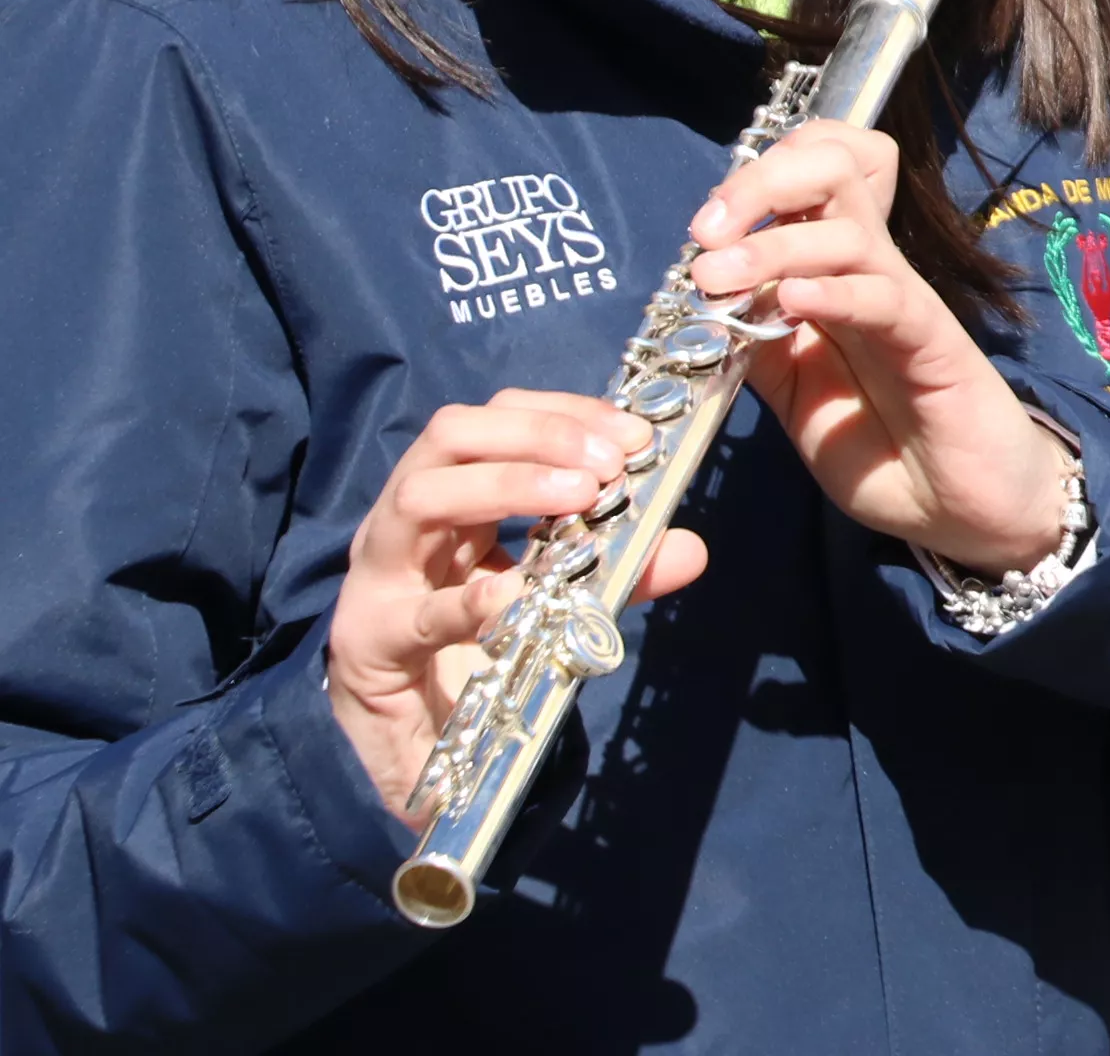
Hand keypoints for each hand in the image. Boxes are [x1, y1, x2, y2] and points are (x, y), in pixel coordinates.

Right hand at [323, 391, 707, 823]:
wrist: (415, 745)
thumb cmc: (479, 649)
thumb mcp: (556, 597)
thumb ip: (617, 570)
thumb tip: (691, 549)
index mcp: (454, 495)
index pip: (499, 417)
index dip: (566, 413)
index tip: (631, 433)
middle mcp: (408, 519)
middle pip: (451, 435)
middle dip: (536, 435)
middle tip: (606, 464)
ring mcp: (380, 575)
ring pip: (419, 496)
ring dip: (505, 485)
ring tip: (577, 498)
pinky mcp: (370, 640)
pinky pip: (415, 614)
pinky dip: (466, 601)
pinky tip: (512, 595)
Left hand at [689, 124, 1073, 572]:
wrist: (958, 512)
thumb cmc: (883, 453)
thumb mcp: (797, 399)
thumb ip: (757, 349)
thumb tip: (703, 308)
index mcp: (837, 274)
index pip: (817, 172)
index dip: (758, 175)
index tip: (703, 229)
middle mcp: (872, 272)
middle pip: (836, 168)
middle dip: (761, 180)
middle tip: (706, 232)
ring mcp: (905, 302)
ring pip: (850, 228)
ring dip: (773, 242)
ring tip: (717, 277)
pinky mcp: (935, 343)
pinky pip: (886, 298)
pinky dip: (833, 290)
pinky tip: (791, 302)